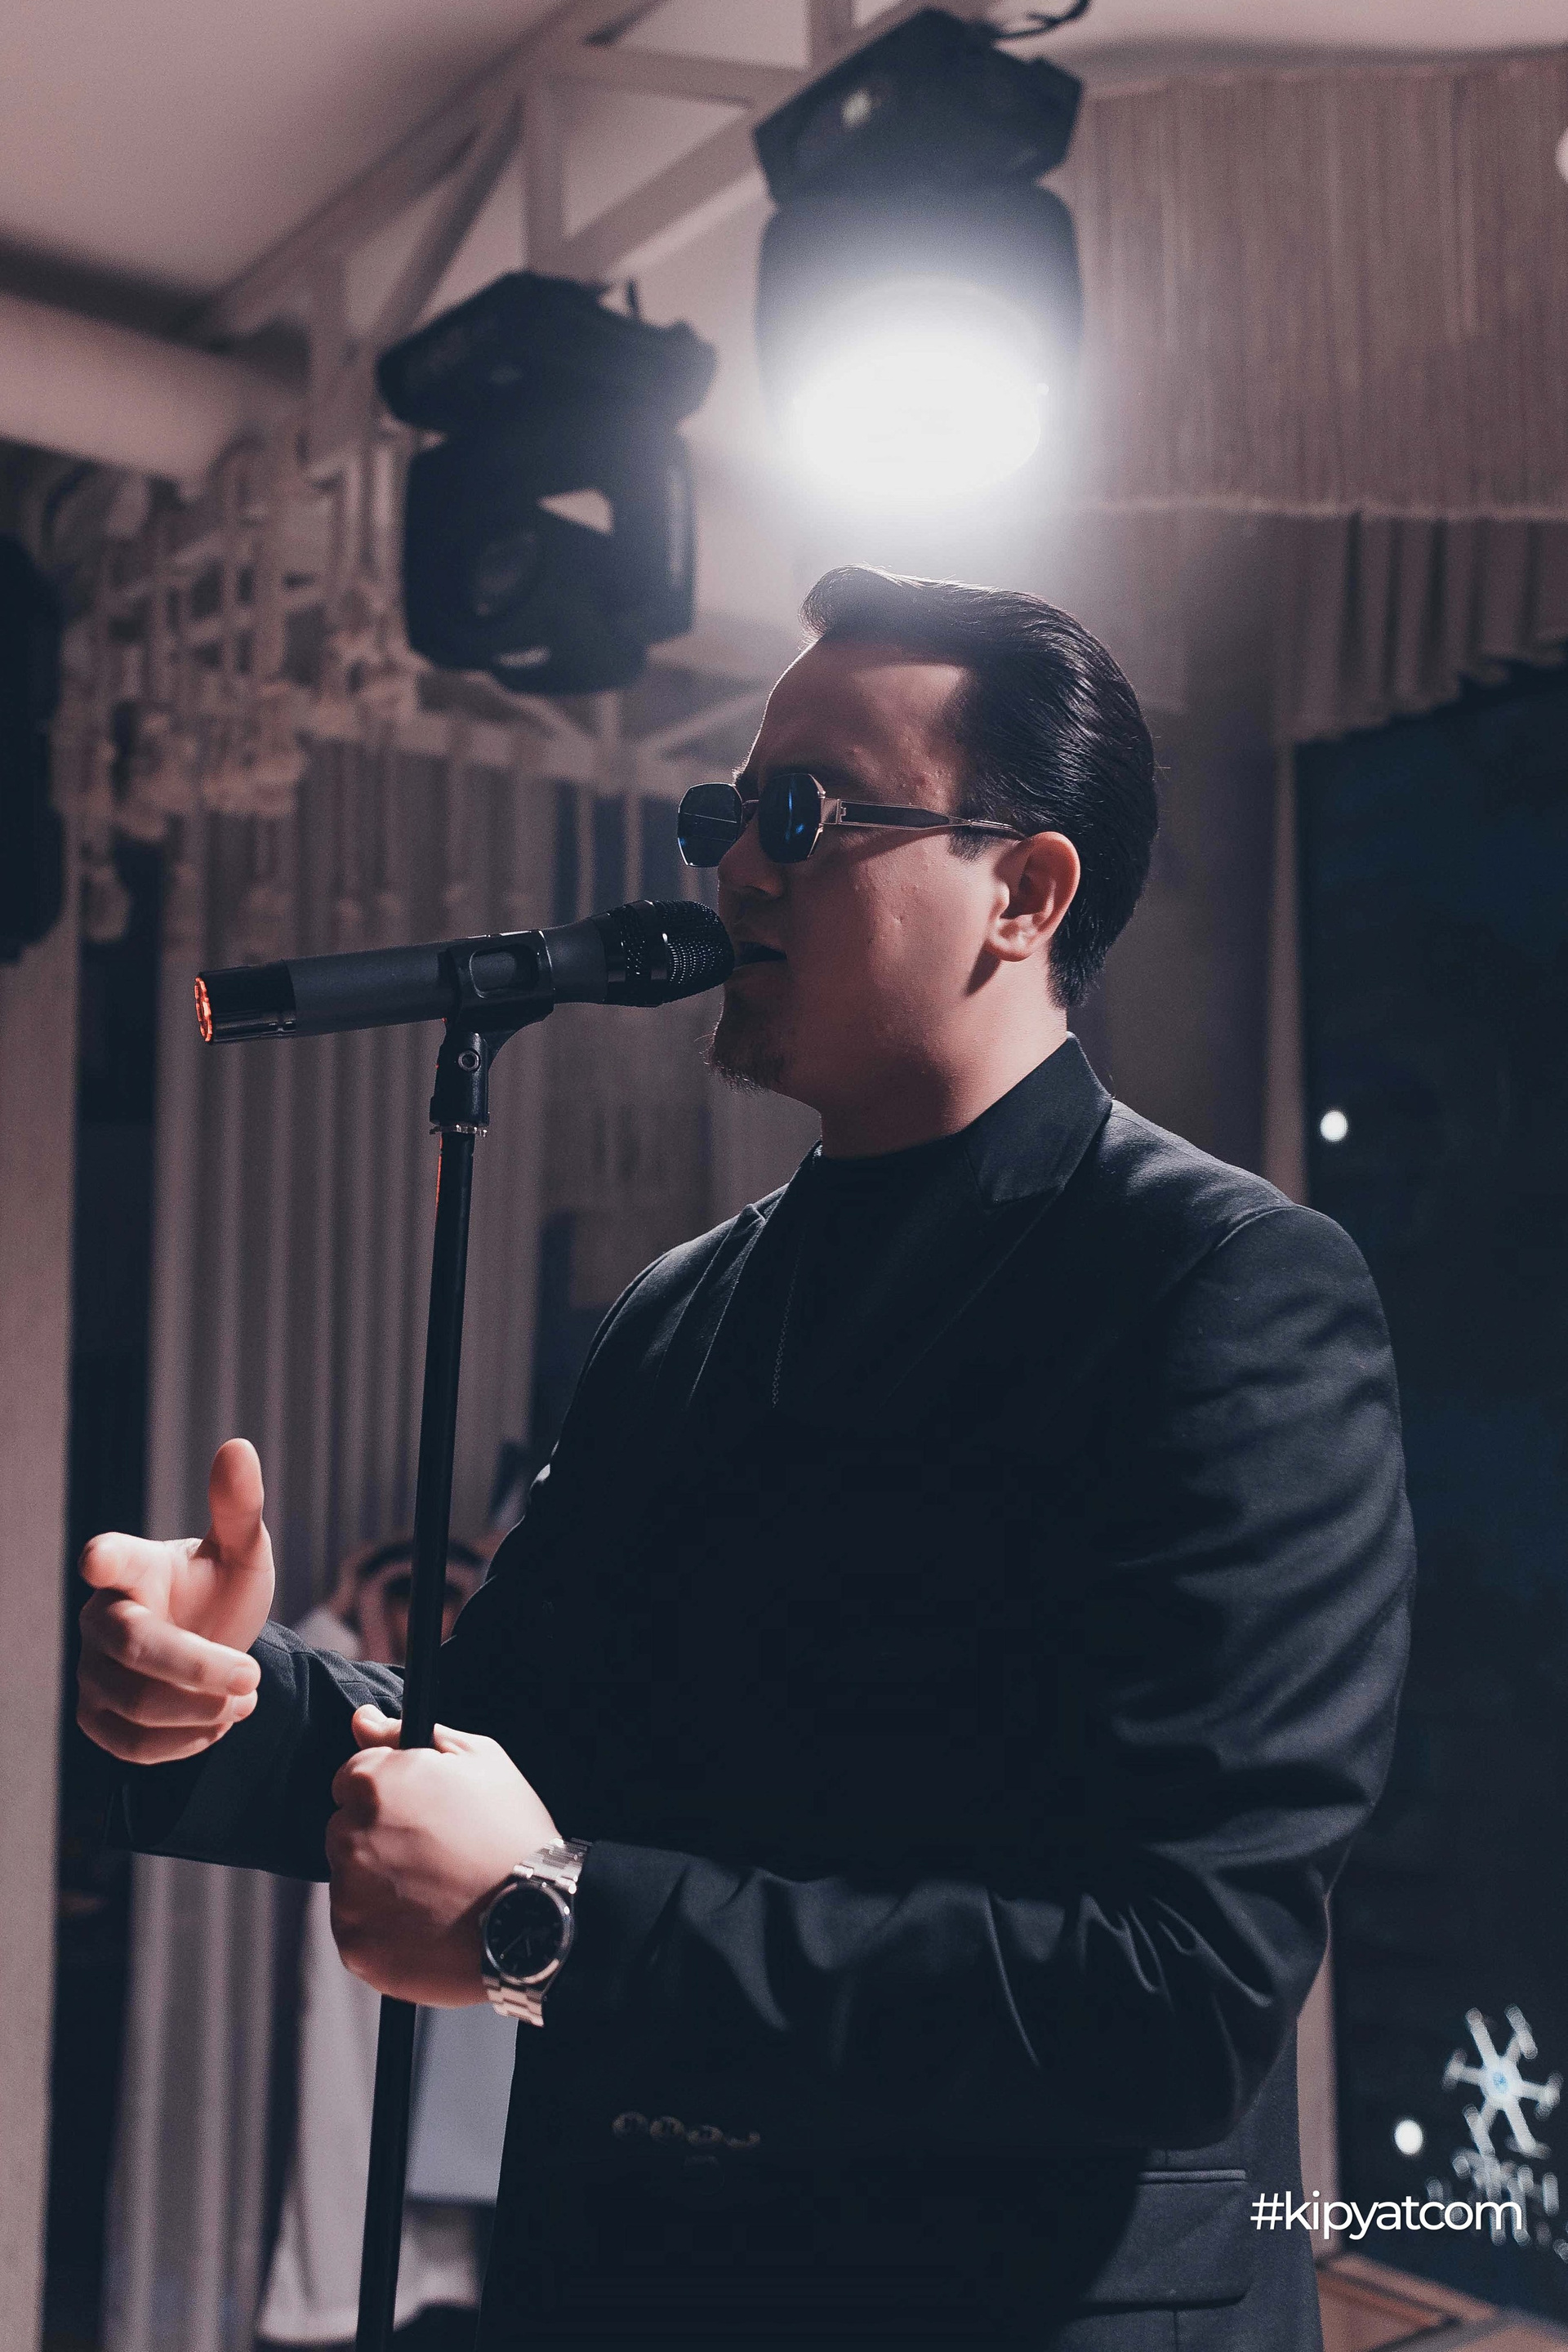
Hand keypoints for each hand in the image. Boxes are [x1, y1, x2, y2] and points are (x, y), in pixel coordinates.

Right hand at [77, 1439, 274, 1763]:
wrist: (213, 1648)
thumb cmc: (219, 1592)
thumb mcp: (242, 1552)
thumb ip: (239, 1507)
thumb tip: (238, 1447)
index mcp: (133, 1567)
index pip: (113, 1559)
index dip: (105, 1560)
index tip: (98, 1558)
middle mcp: (100, 1616)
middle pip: (137, 1649)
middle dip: (202, 1669)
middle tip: (254, 1678)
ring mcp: (92, 1670)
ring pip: (138, 1705)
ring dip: (204, 1709)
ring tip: (243, 1696)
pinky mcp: (96, 1717)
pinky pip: (133, 1744)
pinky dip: (186, 1741)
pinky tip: (216, 1721)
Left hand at [327, 1705, 559, 2005]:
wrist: (537, 1920)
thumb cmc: (512, 1834)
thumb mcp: (479, 1761)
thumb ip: (406, 1736)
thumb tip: (362, 1719)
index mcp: (375, 1786)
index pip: (350, 1780)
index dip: (389, 1794)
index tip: (421, 1815)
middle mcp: (350, 1839)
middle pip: (345, 1831)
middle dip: (380, 1837)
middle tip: (435, 1855)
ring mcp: (349, 1898)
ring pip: (349, 1882)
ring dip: (380, 1884)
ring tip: (436, 1893)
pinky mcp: (355, 1947)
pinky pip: (357, 1929)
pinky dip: (383, 1929)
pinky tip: (427, 1924)